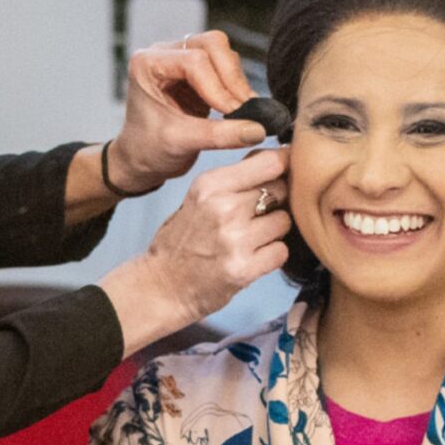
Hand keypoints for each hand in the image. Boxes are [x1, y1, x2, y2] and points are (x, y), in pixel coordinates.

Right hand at [96, 148, 291, 353]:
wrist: (161, 286)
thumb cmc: (181, 241)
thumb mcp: (198, 198)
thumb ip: (234, 180)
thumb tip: (280, 158)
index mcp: (210, 185)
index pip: (270, 162)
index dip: (283, 167)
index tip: (282, 174)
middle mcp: (223, 208)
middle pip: (281, 190)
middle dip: (275, 202)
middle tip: (255, 216)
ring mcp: (235, 240)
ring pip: (284, 221)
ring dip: (274, 231)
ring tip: (250, 240)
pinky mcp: (244, 269)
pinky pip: (281, 251)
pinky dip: (271, 255)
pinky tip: (251, 258)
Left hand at [109, 30, 267, 191]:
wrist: (142, 158)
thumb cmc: (149, 150)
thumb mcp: (181, 143)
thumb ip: (219, 135)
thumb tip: (258, 129)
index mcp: (147, 64)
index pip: (194, 61)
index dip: (218, 86)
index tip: (234, 112)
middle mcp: (164, 53)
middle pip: (212, 44)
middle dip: (231, 76)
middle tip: (245, 107)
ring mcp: (182, 58)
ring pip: (222, 53)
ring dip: (236, 81)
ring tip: (242, 111)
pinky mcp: (199, 71)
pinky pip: (226, 66)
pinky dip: (237, 86)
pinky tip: (238, 109)